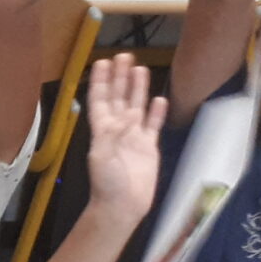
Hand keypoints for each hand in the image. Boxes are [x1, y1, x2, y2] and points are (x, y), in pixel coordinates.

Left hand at [80, 53, 166, 225]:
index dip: (101, 81)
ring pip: (136, 106)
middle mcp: (117, 129)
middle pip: (119, 97)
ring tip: (140, 68)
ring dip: (137, 88)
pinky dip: (156, 112)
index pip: (100, 99)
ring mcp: (134, 136)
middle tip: (124, 55)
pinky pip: (153, 125)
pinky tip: (159, 98)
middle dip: (120, 77)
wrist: (123, 206)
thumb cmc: (107, 183)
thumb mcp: (101, 157)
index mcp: (101, 129)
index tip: (102, 62)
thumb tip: (123, 117)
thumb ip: (110, 136)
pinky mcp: (149, 146)